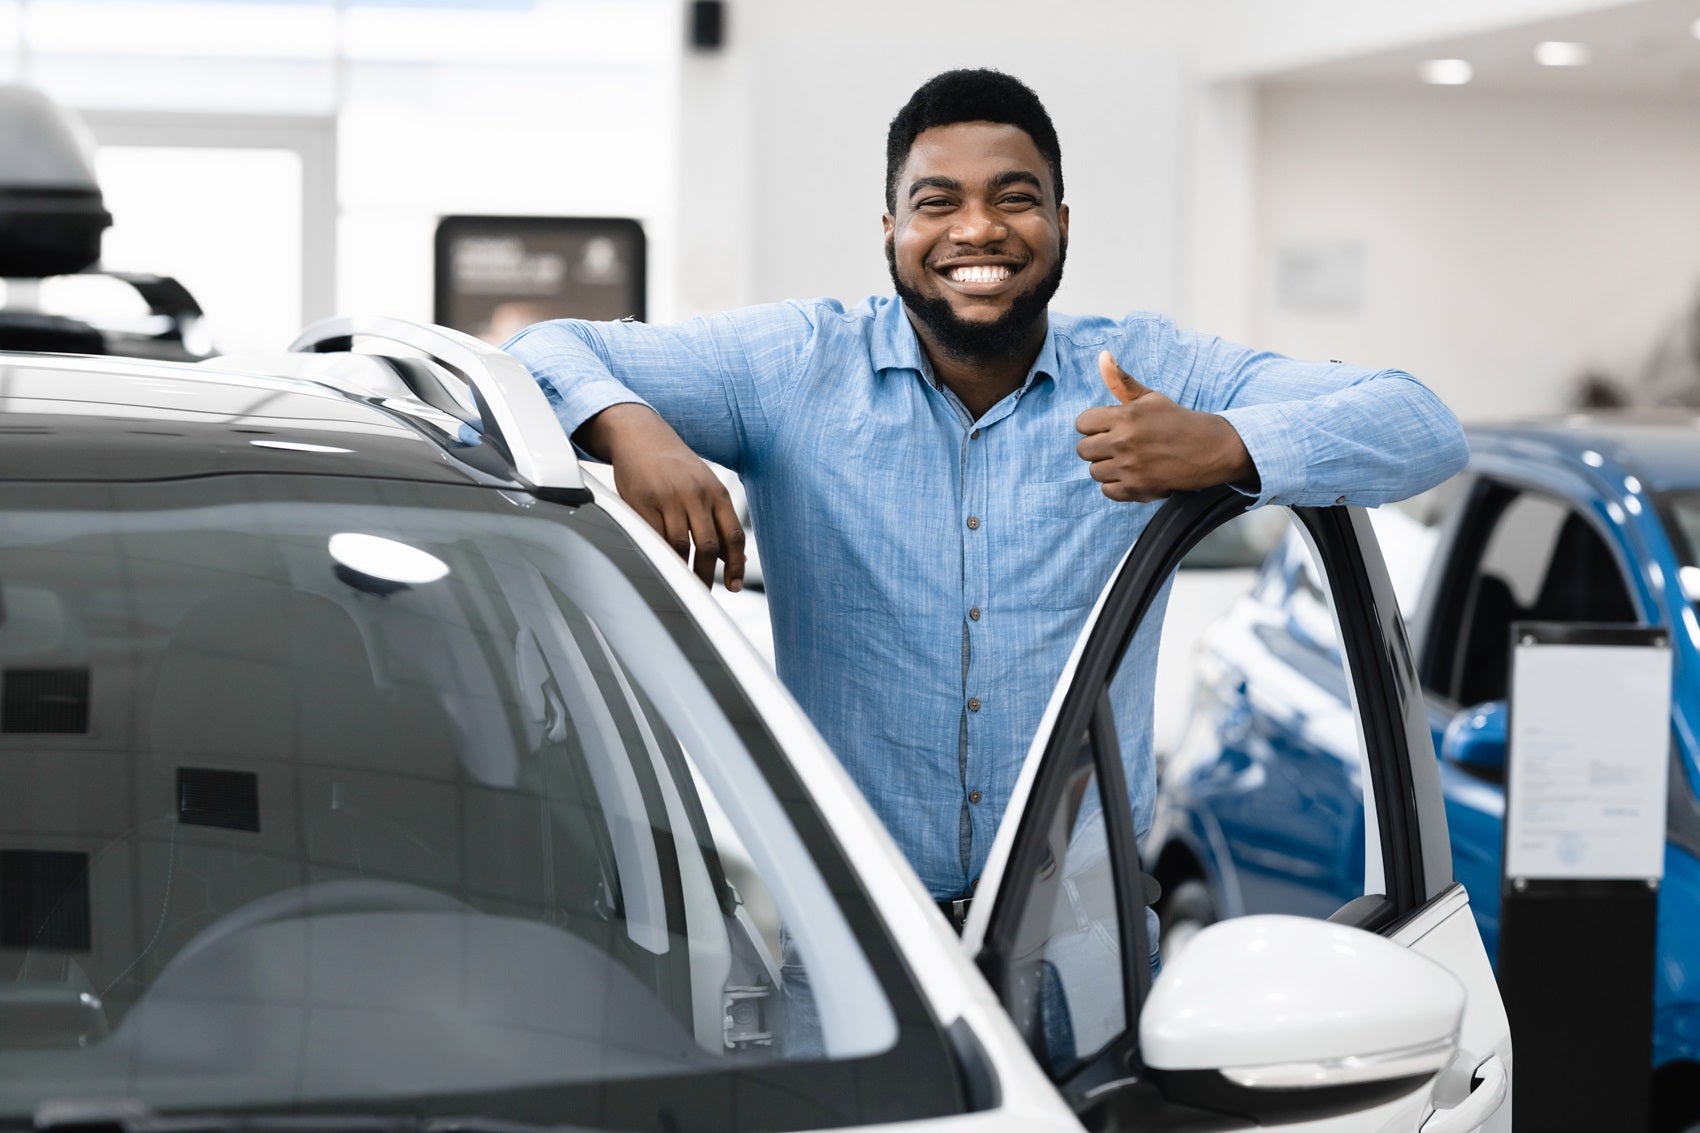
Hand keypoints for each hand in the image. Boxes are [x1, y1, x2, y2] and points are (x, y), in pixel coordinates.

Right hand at [583, 405, 745, 589]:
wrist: (641, 435)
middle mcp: (696, 494)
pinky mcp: (643, 502)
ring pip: (681, 546)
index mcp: (717, 491)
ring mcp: (669, 498)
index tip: (734, 585)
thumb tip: (733, 556)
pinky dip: (661, 555)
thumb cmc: (674, 465)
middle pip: (708, 546)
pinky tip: (663, 563)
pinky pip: (654, 538)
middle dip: (708, 575)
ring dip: (683, 570)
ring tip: (683, 581)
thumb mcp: (705, 484)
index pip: (733, 536)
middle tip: (704, 591)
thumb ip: (718, 517)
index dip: (736, 565)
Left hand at [1074, 351, 1254, 501]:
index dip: (1093, 425)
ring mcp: (1130, 467)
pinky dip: (1117, 485)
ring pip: (1094, 471)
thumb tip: (1102, 356)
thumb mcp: (1150, 397)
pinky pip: (1107, 491)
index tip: (1107, 427)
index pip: (1082, 423)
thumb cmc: (1176, 421)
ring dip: (1107, 467)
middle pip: (1083, 449)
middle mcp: (1124, 442)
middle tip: (1116, 445)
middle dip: (1097, 446)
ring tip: (1126, 460)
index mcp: (1125, 416)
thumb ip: (1121, 381)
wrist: (1209, 448)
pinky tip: (1132, 474)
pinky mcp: (1137, 488)